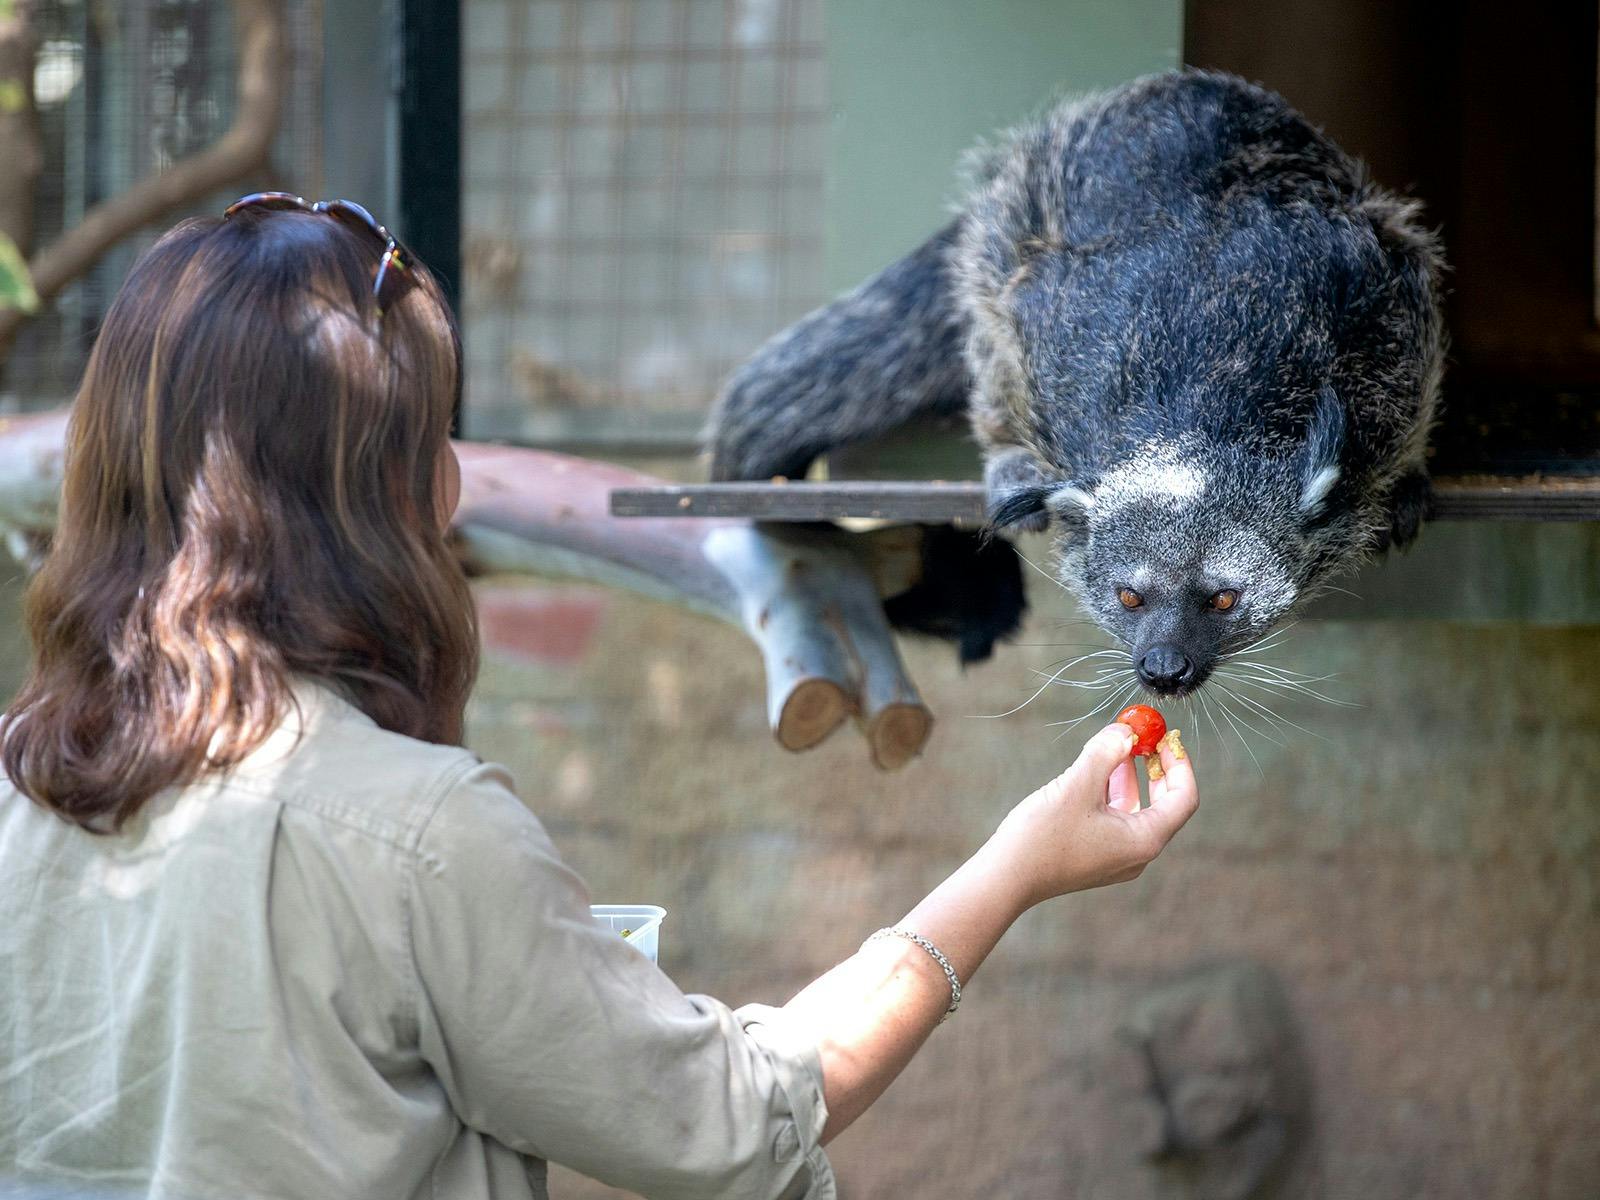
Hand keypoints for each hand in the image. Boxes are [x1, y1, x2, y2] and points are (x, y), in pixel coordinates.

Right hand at [983, 723, 1199, 908]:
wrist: (1006, 877)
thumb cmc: (1042, 837)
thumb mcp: (1077, 786)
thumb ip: (1106, 753)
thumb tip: (1126, 731)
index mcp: (1144, 840)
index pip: (1183, 798)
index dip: (1179, 763)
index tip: (1165, 737)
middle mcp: (1136, 852)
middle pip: (1163, 803)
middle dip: (1154, 767)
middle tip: (1145, 737)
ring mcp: (1116, 856)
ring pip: (1135, 808)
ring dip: (1129, 775)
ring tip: (1117, 744)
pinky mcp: (1095, 854)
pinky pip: (1115, 818)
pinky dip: (1111, 791)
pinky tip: (1095, 770)